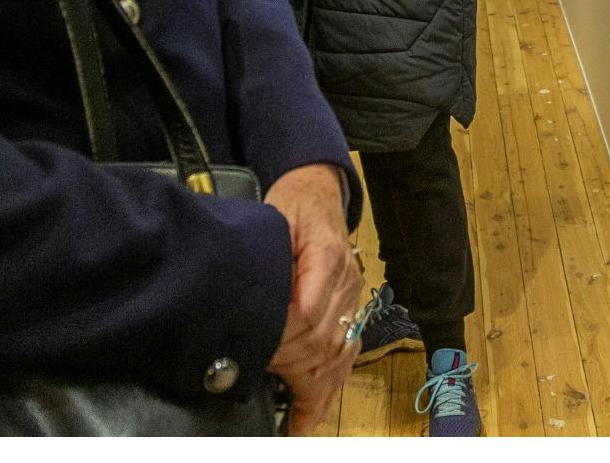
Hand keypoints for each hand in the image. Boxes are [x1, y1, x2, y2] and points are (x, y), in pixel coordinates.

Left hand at [265, 164, 360, 432]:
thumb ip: (269, 257)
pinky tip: (314, 409)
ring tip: (294, 420)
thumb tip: (259, 300)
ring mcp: (353, 298)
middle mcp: (346, 282)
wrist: (319, 189)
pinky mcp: (352, 309)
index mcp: (327, 256)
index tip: (256, 352)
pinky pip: (347, 354)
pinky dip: (330, 385)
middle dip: (291, 369)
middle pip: (323, 340)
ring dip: (313, 388)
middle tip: (260, 381)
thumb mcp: (275, 218)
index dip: (282, 338)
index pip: (307, 312)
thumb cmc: (292, 203)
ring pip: (338, 354)